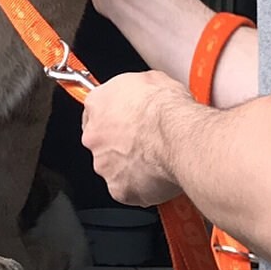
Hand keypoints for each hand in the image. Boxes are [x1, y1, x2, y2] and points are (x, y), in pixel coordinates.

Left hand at [80, 70, 189, 206]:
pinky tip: (159, 176)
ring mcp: (104, 164)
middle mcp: (94, 136)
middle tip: (145, 141)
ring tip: (156, 159)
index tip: (123, 120)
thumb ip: (135, 91)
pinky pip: (128, 190)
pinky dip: (142, 187)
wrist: (176, 134)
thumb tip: (144, 92)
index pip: (96, 111)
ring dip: (131, 166)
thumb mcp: (150, 80)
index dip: (114, 117)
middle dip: (121, 144)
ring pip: (114, 168)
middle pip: (103, 142)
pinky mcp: (118, 189)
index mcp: (97, 105)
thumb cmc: (165, 107)